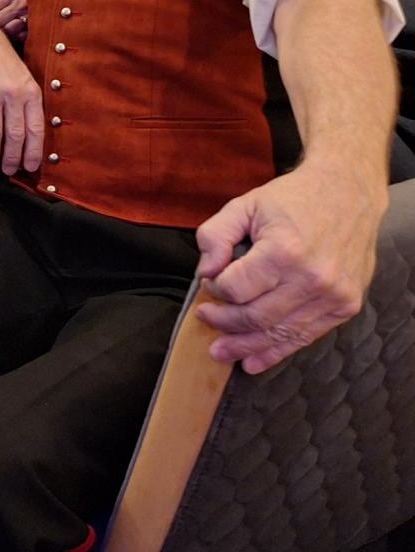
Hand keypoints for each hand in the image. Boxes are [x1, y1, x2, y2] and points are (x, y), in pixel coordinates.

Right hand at [0, 39, 44, 174]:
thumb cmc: (6, 64)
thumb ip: (30, 106)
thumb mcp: (27, 79)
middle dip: (11, 158)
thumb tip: (31, 139)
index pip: (34, 129)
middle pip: (13, 136)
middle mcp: (12, 95)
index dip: (33, 152)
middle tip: (9, 170)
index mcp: (31, 92)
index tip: (30, 167)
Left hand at [194, 161, 384, 373]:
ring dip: (246, 346)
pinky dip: (277, 351)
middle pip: (256, 316)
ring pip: (279, 333)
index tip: (209, 283)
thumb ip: (215, 236)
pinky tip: (253, 361)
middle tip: (206, 319)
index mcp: (285, 250)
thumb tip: (206, 272)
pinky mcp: (345, 306)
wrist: (348, 194)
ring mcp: (332, 296)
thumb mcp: (244, 205)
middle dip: (224, 323)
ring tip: (222, 352)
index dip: (215, 289)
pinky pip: (305, 336)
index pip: (236, 288)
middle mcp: (312, 278)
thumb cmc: (293, 200)